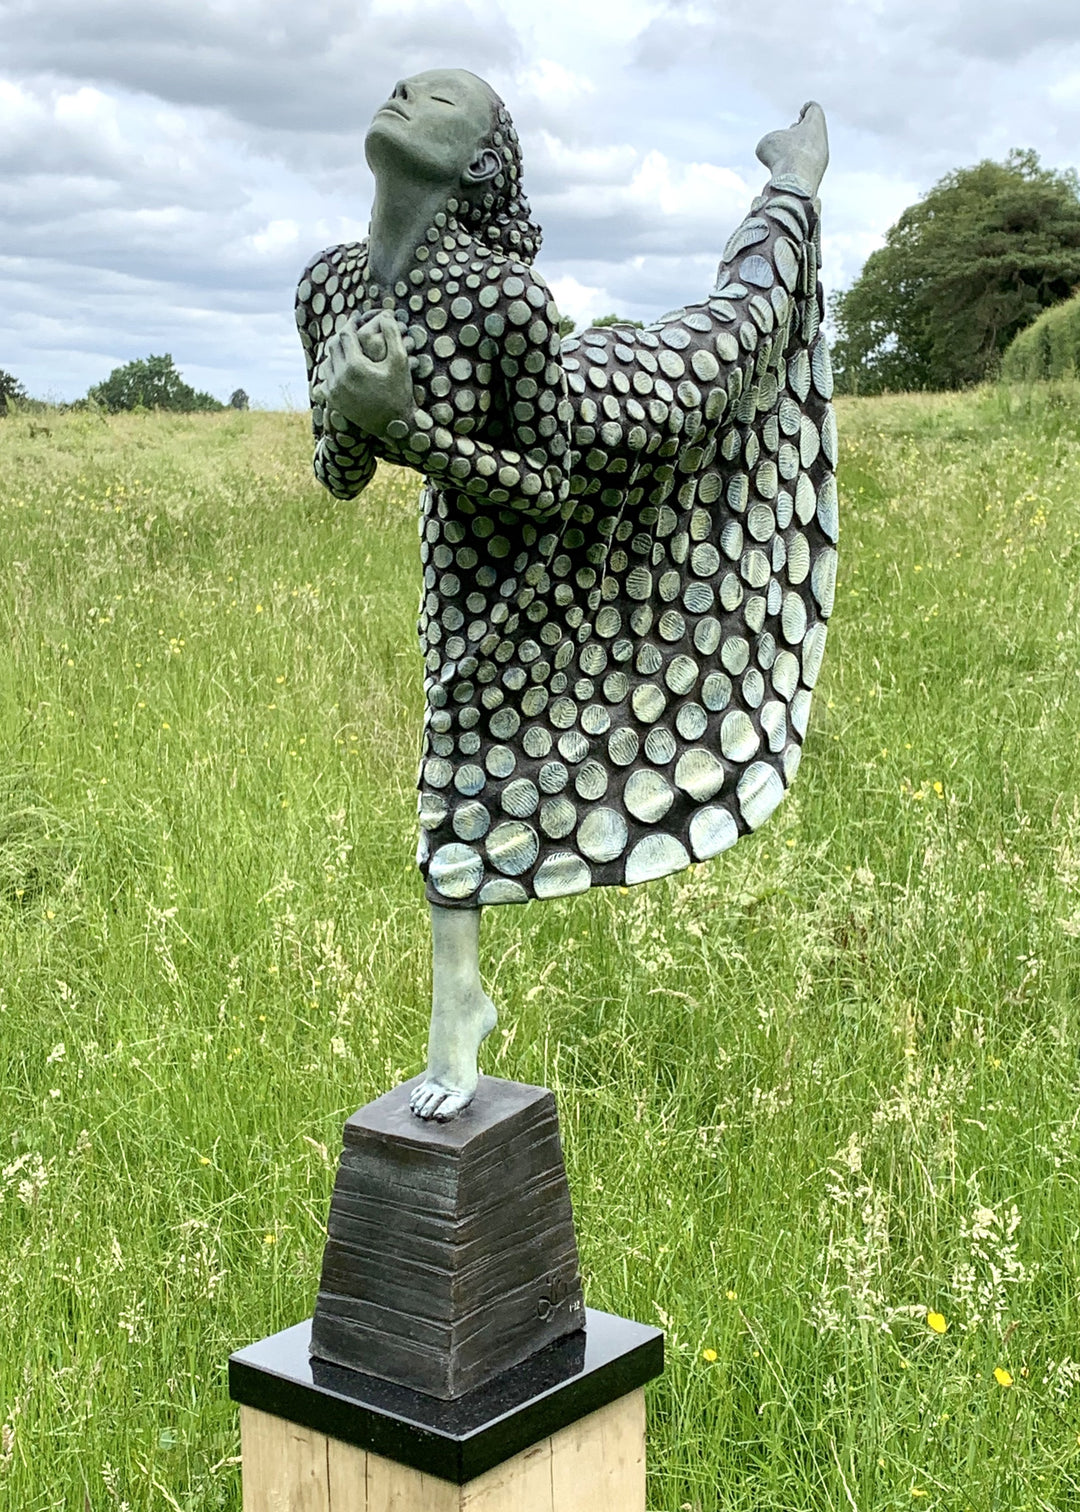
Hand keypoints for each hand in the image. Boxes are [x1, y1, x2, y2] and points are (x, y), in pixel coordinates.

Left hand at [313, 312, 414, 440]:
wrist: (394, 427)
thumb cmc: (400, 393)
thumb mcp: (400, 362)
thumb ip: (393, 335)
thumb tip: (386, 314)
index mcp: (354, 365)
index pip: (346, 334)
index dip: (352, 322)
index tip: (357, 317)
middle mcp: (340, 377)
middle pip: (333, 346)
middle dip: (342, 336)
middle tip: (352, 330)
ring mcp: (334, 390)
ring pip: (327, 362)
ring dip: (335, 352)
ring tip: (346, 348)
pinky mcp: (334, 401)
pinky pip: (325, 380)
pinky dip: (332, 371)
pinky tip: (340, 368)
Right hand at [756, 101, 828, 197]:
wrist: (795, 184)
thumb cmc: (782, 156)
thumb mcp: (767, 144)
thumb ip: (770, 147)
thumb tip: (773, 157)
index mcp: (815, 124)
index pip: (815, 110)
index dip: (807, 109)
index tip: (801, 113)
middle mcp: (822, 142)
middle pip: (815, 131)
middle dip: (802, 130)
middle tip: (793, 129)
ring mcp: (821, 160)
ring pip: (811, 151)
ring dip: (798, 150)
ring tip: (785, 154)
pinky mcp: (816, 177)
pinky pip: (807, 169)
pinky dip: (797, 168)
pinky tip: (785, 173)